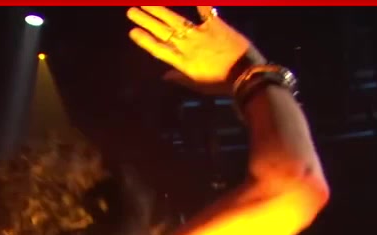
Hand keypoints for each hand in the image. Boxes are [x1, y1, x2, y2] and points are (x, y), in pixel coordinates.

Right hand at [126, 6, 254, 91]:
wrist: (245, 74)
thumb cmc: (221, 83)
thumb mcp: (197, 84)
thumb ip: (180, 78)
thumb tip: (165, 76)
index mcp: (181, 62)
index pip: (158, 49)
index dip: (144, 40)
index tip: (132, 31)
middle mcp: (186, 45)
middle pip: (162, 31)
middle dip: (145, 20)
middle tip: (131, 11)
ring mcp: (199, 33)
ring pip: (174, 19)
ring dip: (159, 10)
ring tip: (146, 2)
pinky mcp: (214, 24)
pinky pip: (204, 10)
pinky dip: (200, 4)